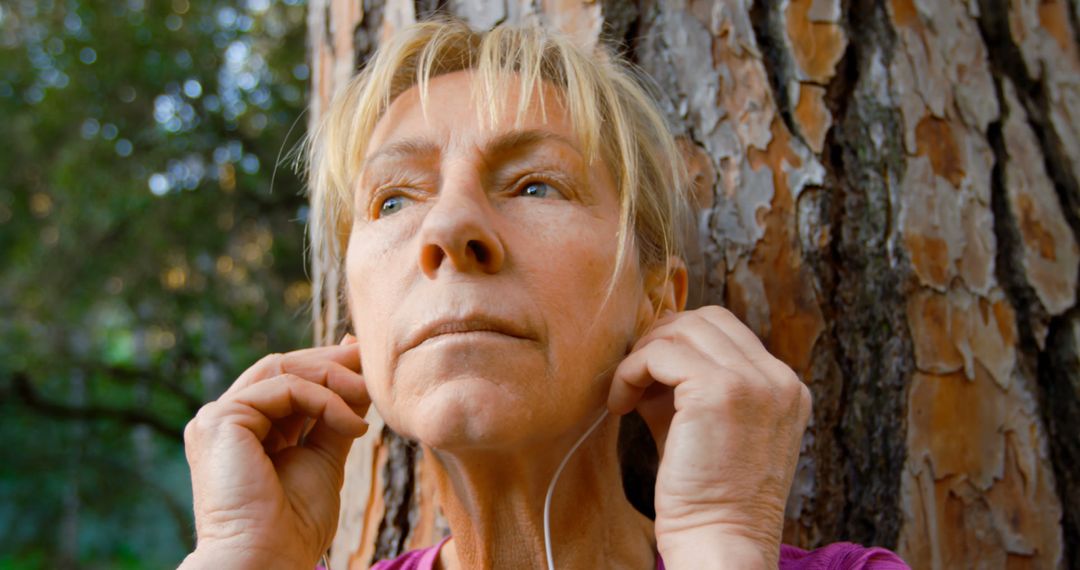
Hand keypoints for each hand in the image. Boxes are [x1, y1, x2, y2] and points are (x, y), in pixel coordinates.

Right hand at [181, 336, 369, 568]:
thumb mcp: (324, 458)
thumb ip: (335, 417)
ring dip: (332, 377)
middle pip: (281, 367)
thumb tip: (358, 379)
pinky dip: (325, 400)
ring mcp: (217, 418)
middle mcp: (224, 420)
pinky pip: (285, 388)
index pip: (284, 381)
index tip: (363, 358)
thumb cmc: (294, 525)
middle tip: (369, 359)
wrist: (268, 559)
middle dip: (330, 362)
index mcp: (243, 430)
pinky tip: (352, 425)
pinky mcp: (222, 419)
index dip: (325, 366)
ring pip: (282, 370)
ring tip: (368, 392)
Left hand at [608, 306, 811, 567]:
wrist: (720, 543)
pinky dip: (631, 371)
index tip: (650, 377)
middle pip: (706, 320)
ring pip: (681, 330)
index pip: (726, 331)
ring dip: (642, 356)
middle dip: (661, 340)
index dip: (680, 344)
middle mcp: (779, 379)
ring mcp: (754, 382)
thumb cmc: (706, 497)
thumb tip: (646, 353)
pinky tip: (620, 405)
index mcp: (785, 388)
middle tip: (633, 378)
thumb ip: (688, 386)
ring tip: (625, 396)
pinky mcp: (720, 390)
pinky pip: (660, 353)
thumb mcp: (707, 428)